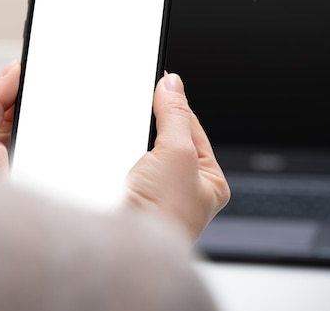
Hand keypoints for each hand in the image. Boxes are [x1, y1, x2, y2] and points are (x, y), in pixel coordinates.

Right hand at [124, 73, 229, 241]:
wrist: (128, 249)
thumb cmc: (165, 215)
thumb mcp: (178, 153)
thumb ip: (176, 115)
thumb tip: (173, 83)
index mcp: (210, 180)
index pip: (193, 128)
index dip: (176, 105)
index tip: (163, 81)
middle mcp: (186, 189)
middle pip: (168, 139)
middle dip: (153, 128)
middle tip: (144, 116)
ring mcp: (158, 195)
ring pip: (145, 152)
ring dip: (135, 145)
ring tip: (132, 150)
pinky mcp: (133, 198)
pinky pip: (128, 166)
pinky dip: (121, 159)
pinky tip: (118, 162)